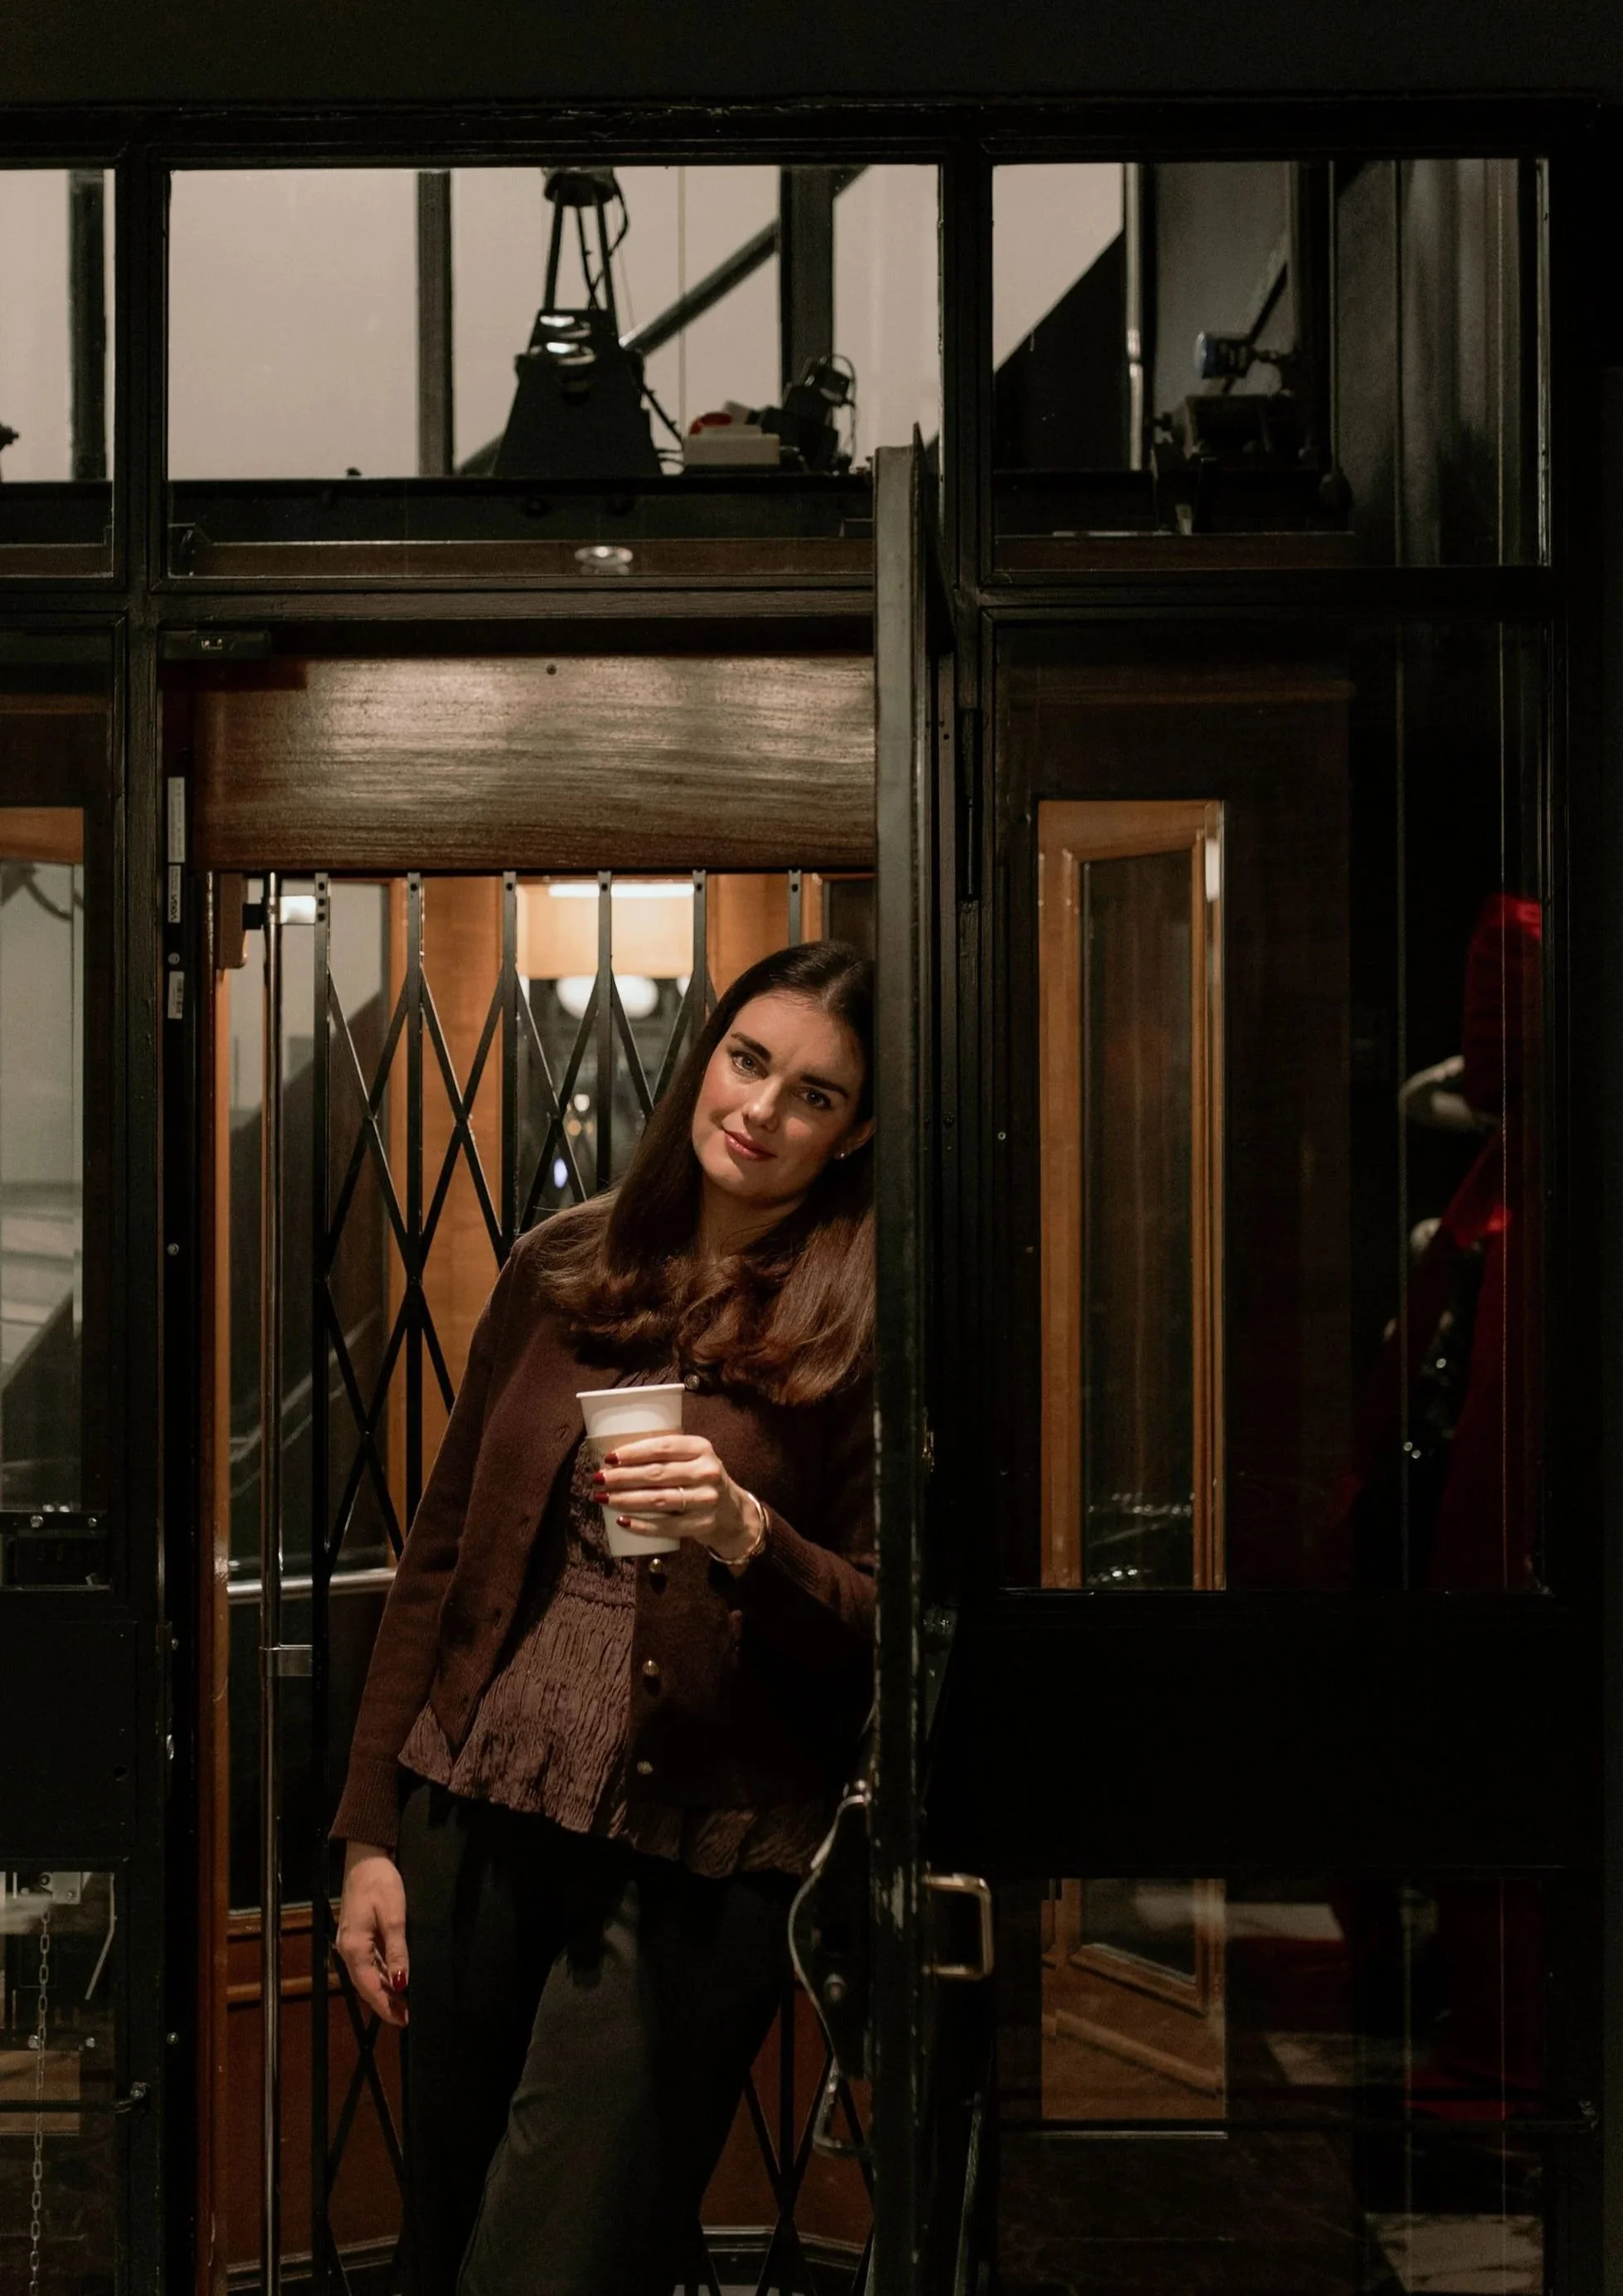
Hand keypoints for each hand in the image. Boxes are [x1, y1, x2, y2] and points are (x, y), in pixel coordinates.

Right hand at [336, 1842, 409, 2026]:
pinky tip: (394, 1978)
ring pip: (367, 1974)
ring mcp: (350, 1942)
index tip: (403, 2022)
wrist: (365, 1857)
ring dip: (384, 1989)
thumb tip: (401, 1984)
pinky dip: (381, 1974)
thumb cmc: (380, 1883)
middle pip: (366, 1985)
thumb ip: (397, 1952)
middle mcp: (348, 1949)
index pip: (370, 1987)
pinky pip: (368, 1962)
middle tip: (407, 2017)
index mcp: (354, 1948)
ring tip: (404, 2003)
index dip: (386, 2006)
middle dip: (386, 2002)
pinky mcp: (356, 1934)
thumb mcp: (394, 1917)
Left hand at [593, 1434, 759, 1563]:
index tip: (609, 1458)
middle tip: (598, 1479)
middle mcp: (707, 1471)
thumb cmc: (700, 1479)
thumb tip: (614, 1458)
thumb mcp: (693, 1458)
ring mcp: (707, 1500)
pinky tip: (622, 1521)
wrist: (732, 1512)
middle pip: (656, 1474)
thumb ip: (665, 1454)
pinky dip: (642, 1525)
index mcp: (701, 1447)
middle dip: (622, 1477)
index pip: (663, 1447)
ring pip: (658, 1500)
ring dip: (626, 1500)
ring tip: (603, 1498)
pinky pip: (666, 1526)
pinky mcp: (703, 1524)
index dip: (633, 1452)